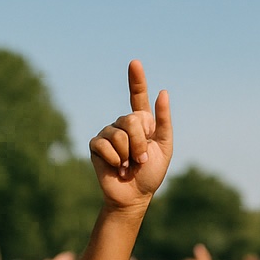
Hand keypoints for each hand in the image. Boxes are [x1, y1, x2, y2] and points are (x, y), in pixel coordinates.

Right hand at [88, 60, 172, 209]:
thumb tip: (163, 92)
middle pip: (131, 119)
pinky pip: (104, 144)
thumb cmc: (150, 174)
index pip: (137, 96)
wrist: (133, 196)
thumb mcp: (164, 147)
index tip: (135, 63)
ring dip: (128, 154)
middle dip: (140, 143)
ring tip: (129, 166)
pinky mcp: (95, 145)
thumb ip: (163, 122)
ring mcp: (108, 133)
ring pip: (118, 133)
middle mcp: (123, 124)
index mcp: (141, 123)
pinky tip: (117, 168)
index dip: (136, 80)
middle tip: (141, 160)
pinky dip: (115, 159)